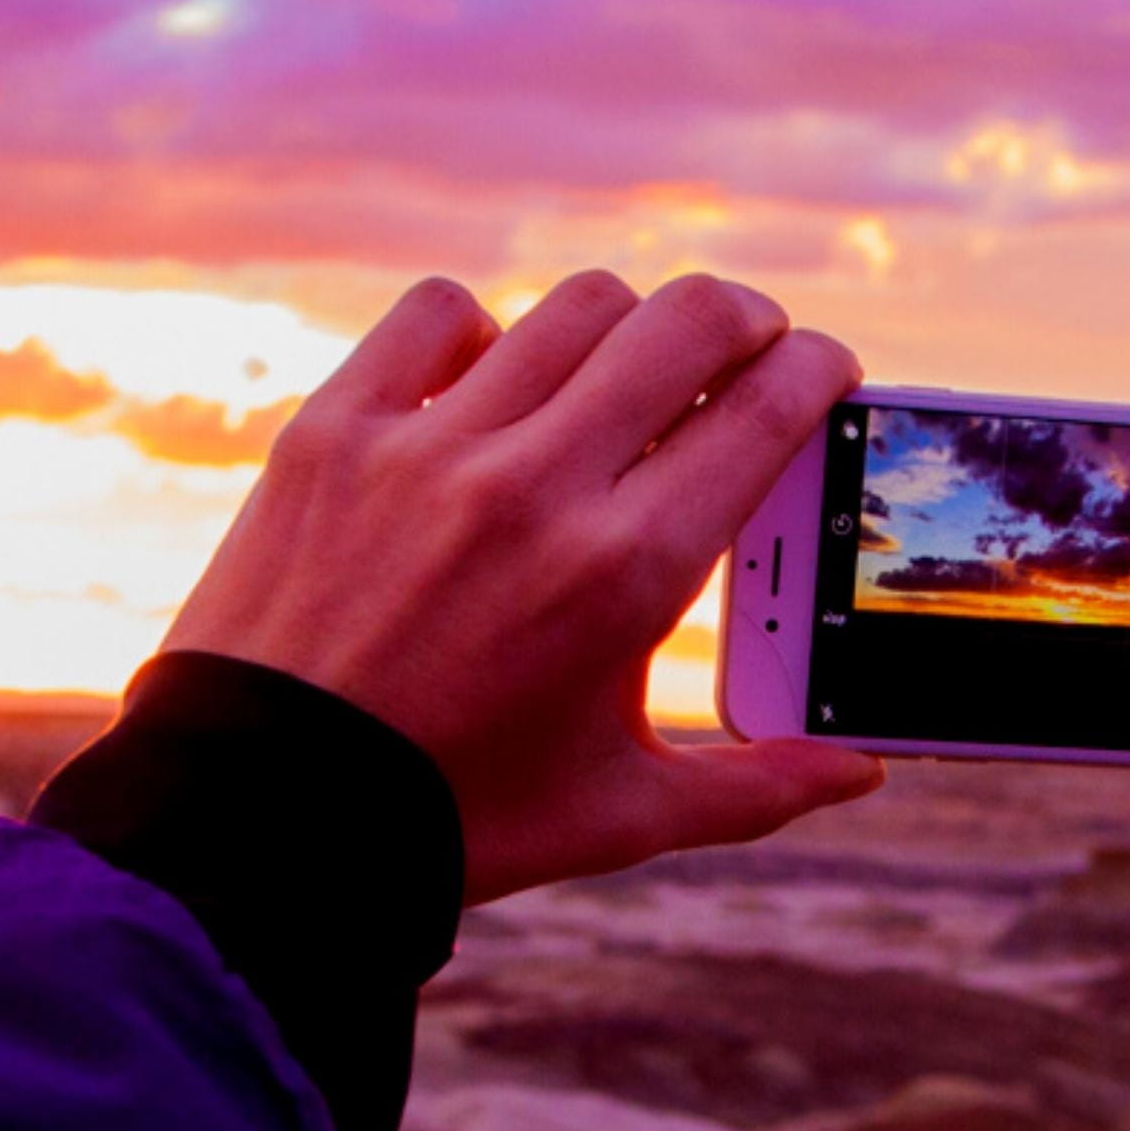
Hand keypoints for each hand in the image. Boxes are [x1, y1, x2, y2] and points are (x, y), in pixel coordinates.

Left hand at [169, 271, 883, 900]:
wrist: (263, 822)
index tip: (826, 369)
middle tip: (749, 345)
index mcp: (626, 573)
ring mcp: (429, 448)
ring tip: (624, 367)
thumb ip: (759, 787)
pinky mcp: (335, 432)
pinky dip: (482, 332)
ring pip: (574, 307)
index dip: (818, 368)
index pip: (764, 408)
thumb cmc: (457, 820)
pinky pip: (438, 316)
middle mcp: (537, 487)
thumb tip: (866, 766)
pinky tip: (491, 382)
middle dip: (745, 319)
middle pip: (687, 319)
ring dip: (624, 326)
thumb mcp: (622, 814)